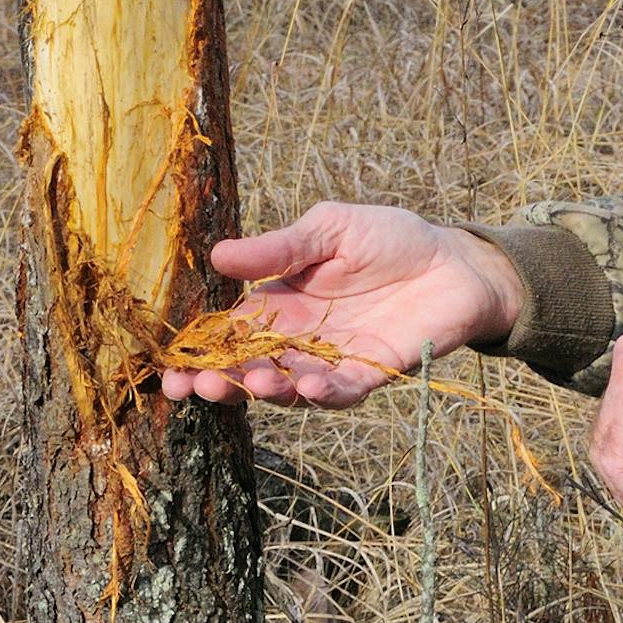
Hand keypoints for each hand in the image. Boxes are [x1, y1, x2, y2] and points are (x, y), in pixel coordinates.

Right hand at [158, 203, 524, 409]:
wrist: (454, 259)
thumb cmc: (389, 238)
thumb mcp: (328, 229)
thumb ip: (279, 248)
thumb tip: (218, 256)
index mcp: (280, 304)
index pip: (228, 335)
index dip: (198, 353)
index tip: (168, 369)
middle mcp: (299, 340)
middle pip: (249, 369)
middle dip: (220, 382)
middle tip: (195, 387)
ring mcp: (334, 360)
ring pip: (289, 387)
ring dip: (267, 390)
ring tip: (251, 383)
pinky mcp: (372, 372)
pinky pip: (341, 391)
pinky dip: (321, 392)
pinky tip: (305, 386)